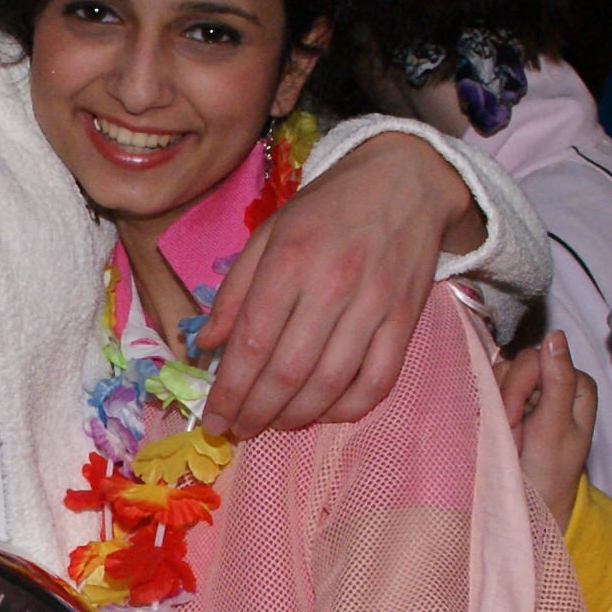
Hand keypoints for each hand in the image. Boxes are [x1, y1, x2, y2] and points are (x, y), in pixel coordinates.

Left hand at [195, 134, 467, 435]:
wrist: (404, 180)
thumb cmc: (326, 207)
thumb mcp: (268, 232)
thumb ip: (234, 290)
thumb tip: (206, 346)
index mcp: (289, 261)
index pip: (251, 343)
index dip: (229, 390)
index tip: (214, 418)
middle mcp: (332, 286)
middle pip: (288, 372)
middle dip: (257, 412)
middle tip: (240, 431)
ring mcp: (374, 306)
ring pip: (330, 384)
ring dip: (297, 417)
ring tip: (274, 425)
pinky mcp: (405, 320)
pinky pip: (378, 381)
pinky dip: (348, 409)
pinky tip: (324, 412)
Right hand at [499, 332, 596, 521]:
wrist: (527, 507)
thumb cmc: (548, 474)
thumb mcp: (555, 428)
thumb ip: (557, 380)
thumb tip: (555, 335)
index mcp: (576, 386)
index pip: (541, 359)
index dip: (523, 385)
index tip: (516, 418)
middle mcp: (555, 383)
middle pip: (519, 362)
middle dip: (509, 397)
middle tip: (509, 431)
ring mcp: (531, 393)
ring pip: (501, 372)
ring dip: (497, 404)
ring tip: (507, 436)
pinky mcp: (509, 404)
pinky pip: (489, 386)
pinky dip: (487, 407)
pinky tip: (495, 429)